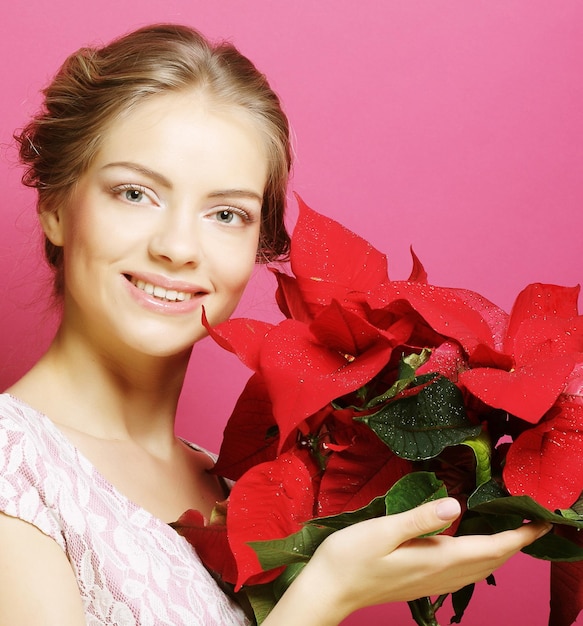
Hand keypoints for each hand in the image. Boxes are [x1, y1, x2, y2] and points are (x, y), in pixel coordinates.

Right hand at [265, 498, 550, 625]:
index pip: (489, 549)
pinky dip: (481, 560)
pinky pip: (464, 573)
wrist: (329, 589)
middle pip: (490, 562)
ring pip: (479, 570)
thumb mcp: (383, 531)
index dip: (518, 537)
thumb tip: (457, 505)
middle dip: (516, 544)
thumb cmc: (350, 556)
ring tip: (512, 534)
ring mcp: (431, 583)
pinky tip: (474, 550)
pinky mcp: (421, 583)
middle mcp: (440, 575)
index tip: (541, 522)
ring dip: (500, 553)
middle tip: (534, 523)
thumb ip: (420, 519)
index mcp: (436, 559)